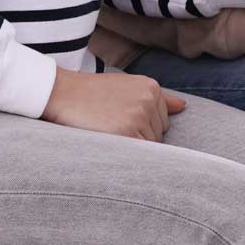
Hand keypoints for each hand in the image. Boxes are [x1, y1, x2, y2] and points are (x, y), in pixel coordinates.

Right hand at [41, 67, 185, 140]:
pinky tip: (112, 146)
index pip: (162, 122)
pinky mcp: (127, 131)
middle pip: (158, 135)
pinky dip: (130, 157)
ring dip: (132, 147)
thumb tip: (183, 106)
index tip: (121, 122)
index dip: (141, 128)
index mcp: (151, 88)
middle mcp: (149, 100)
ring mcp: (139, 115)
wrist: (61, 93)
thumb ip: (158, 98)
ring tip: (108, 133)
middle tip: (111, 127)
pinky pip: (141, 154)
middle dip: (139, 138)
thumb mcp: (127, 87)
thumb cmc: (92, 93)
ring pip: (149, 147)